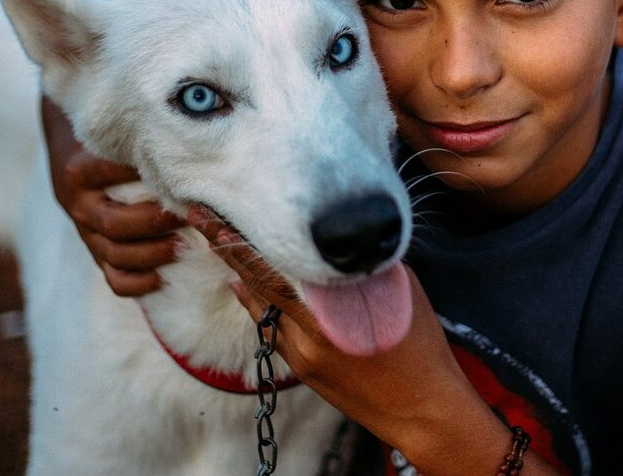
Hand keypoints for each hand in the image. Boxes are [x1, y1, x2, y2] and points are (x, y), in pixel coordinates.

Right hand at [41, 95, 184, 295]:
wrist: (72, 156)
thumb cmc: (107, 143)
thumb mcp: (112, 136)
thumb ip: (139, 141)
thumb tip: (189, 143)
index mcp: (79, 173)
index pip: (109, 176)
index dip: (143, 176)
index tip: (178, 175)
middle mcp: (78, 205)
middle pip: (115, 223)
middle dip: (156, 222)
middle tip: (190, 214)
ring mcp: (84, 232)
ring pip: (114, 254)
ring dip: (151, 254)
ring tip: (183, 245)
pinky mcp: (94, 251)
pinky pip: (111, 278)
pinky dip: (135, 283)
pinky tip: (161, 278)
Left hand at [187, 204, 540, 475]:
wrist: (422, 408)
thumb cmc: (419, 342)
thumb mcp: (397, 289)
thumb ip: (361, 264)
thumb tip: (335, 239)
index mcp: (332, 309)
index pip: (276, 265)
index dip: (242, 239)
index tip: (217, 213)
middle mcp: (309, 332)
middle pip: (257, 281)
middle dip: (229, 248)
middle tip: (200, 217)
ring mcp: (301, 354)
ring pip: (260, 305)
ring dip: (241, 273)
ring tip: (217, 241)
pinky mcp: (301, 369)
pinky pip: (271, 328)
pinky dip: (257, 302)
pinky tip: (244, 284)